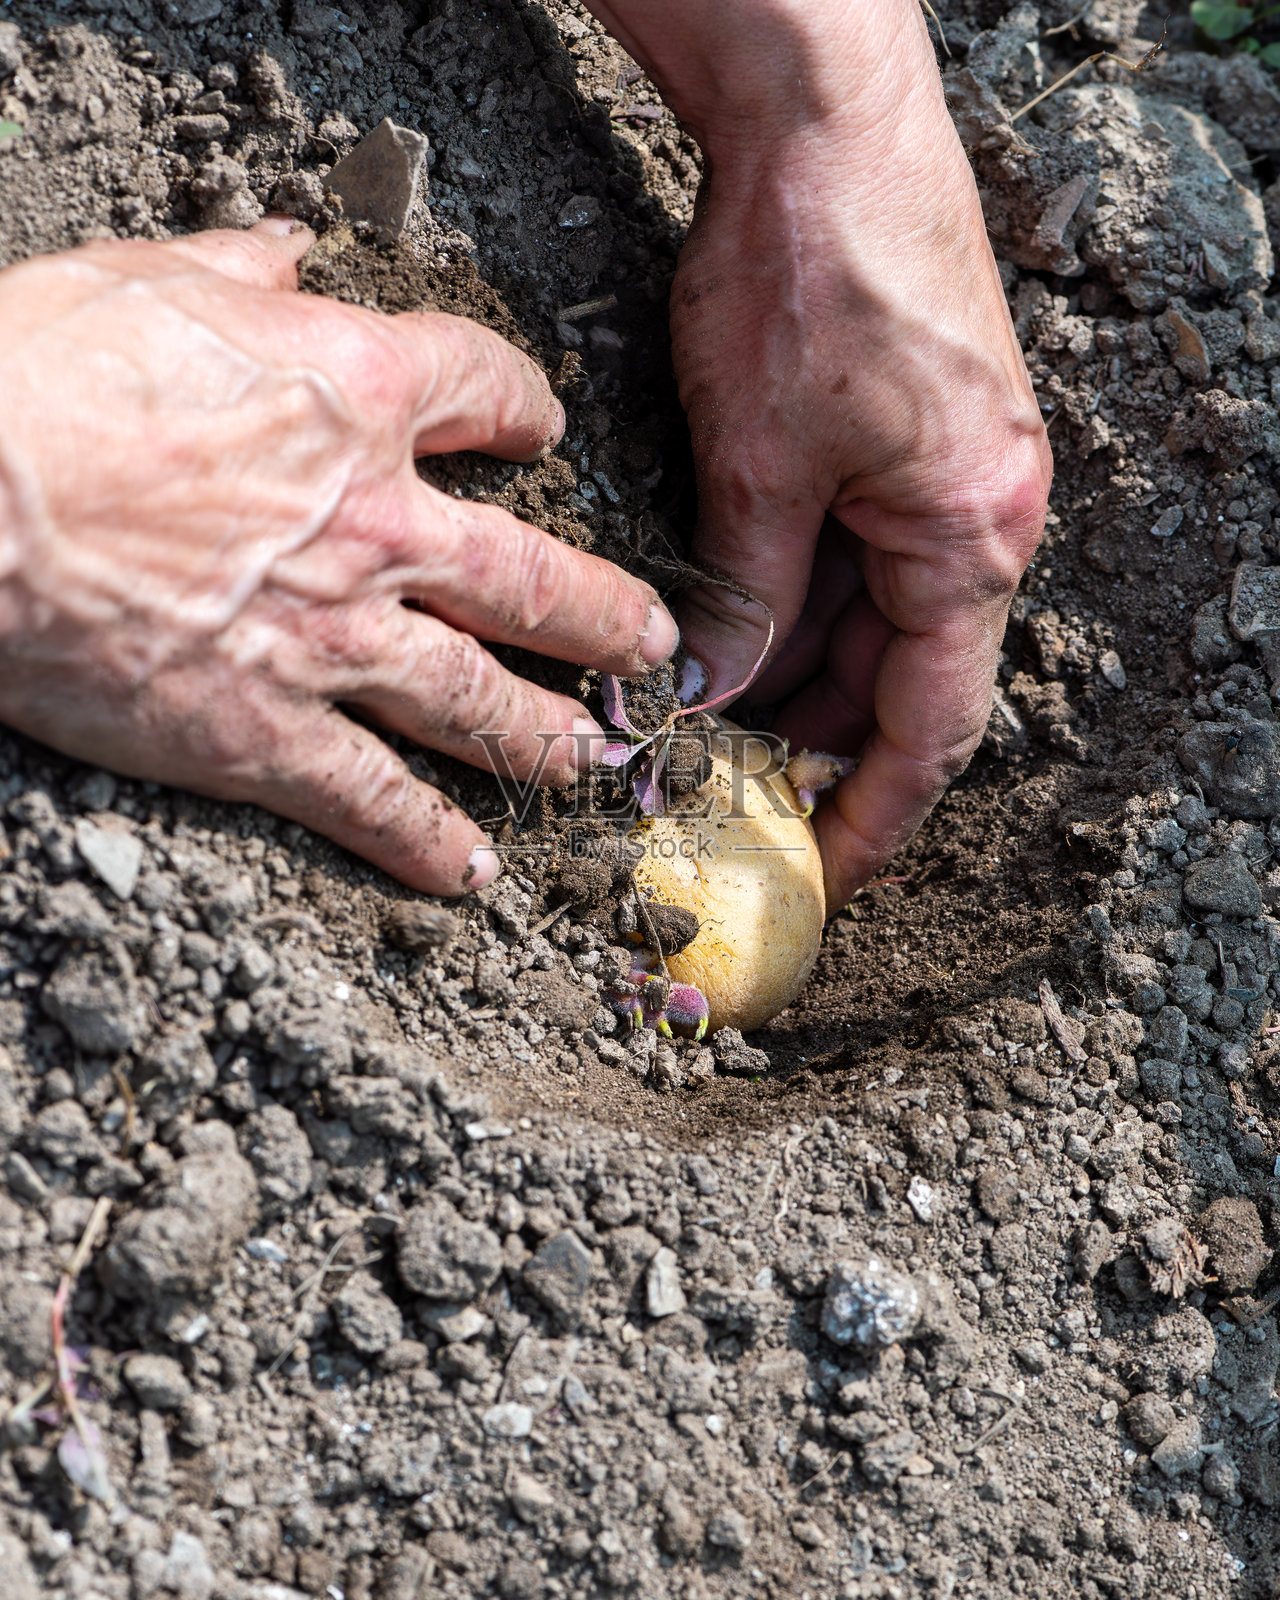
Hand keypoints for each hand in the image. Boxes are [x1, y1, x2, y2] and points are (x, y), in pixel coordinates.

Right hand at [0, 221, 677, 893]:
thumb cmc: (35, 374)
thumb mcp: (146, 279)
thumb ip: (242, 272)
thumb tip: (291, 250)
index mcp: (355, 396)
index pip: (487, 393)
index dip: (527, 407)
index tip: (545, 425)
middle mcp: (376, 527)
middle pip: (532, 577)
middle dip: (604, 618)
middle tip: (650, 648)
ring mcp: (332, 641)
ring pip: (479, 702)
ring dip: (546, 738)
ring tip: (593, 762)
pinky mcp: (266, 733)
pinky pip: (372, 801)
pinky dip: (426, 842)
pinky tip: (473, 872)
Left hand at [587, 0, 1051, 910]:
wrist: (829, 115)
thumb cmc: (814, 272)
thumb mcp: (757, 463)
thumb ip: (745, 595)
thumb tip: (714, 694)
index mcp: (971, 538)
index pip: (930, 728)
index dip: (873, 814)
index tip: (820, 874)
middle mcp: (981, 516)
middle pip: (899, 677)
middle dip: (812, 740)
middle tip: (724, 789)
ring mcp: (948, 476)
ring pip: (870, 617)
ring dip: (794, 669)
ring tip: (706, 713)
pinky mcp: (908, 439)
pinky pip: (858, 553)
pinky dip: (797, 598)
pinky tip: (728, 622)